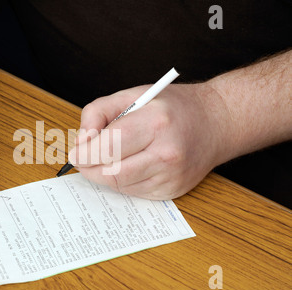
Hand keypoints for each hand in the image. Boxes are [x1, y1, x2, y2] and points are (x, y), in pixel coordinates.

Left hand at [68, 83, 229, 199]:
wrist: (216, 123)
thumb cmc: (173, 107)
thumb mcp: (132, 95)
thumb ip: (98, 113)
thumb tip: (81, 142)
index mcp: (156, 122)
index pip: (108, 146)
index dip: (84, 153)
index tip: (74, 153)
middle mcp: (167, 153)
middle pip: (111, 172)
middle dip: (89, 167)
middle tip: (84, 157)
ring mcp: (171, 176)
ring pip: (119, 186)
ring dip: (104, 174)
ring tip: (108, 157)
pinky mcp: (172, 191)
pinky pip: (133, 192)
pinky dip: (122, 181)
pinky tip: (130, 164)